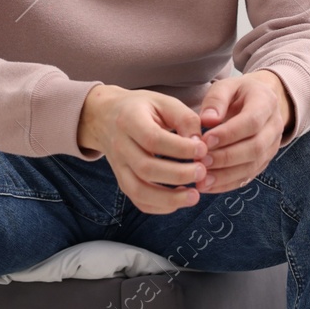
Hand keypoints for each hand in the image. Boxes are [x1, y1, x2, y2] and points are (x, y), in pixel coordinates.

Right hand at [77, 85, 207, 213]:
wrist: (106, 117)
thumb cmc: (142, 108)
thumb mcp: (164, 101)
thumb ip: (184, 119)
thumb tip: (200, 145)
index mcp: (129, 120)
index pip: (153, 139)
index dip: (180, 148)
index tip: (203, 150)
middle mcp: (120, 146)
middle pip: (146, 168)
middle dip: (178, 174)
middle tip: (202, 172)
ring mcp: (119, 167)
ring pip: (139, 190)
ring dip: (169, 198)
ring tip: (195, 196)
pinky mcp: (122, 181)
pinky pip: (138, 200)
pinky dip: (159, 207)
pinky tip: (179, 200)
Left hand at [194, 71, 291, 194]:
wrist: (260, 101)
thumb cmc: (238, 93)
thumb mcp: (226, 86)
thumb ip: (216, 100)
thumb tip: (207, 120)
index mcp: (266, 103)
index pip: (251, 122)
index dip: (229, 134)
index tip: (206, 140)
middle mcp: (274, 127)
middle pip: (255, 147)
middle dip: (226, 157)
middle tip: (201, 161)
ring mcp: (272, 147)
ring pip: (252, 166)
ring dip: (225, 175)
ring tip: (201, 179)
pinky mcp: (264, 162)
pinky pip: (248, 177)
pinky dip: (227, 184)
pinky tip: (208, 185)